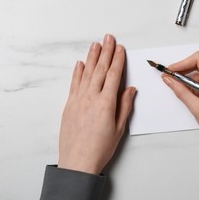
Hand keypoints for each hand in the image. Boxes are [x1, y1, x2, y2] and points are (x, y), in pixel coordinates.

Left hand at [58, 35, 135, 174]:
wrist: (78, 161)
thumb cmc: (100, 148)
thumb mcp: (119, 128)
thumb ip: (125, 106)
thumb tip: (130, 89)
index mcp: (106, 102)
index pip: (113, 75)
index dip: (118, 60)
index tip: (120, 48)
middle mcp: (91, 97)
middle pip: (100, 69)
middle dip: (106, 52)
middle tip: (108, 38)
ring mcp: (78, 100)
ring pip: (86, 73)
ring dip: (92, 57)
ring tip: (96, 44)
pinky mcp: (69, 105)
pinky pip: (74, 84)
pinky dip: (77, 72)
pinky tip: (80, 63)